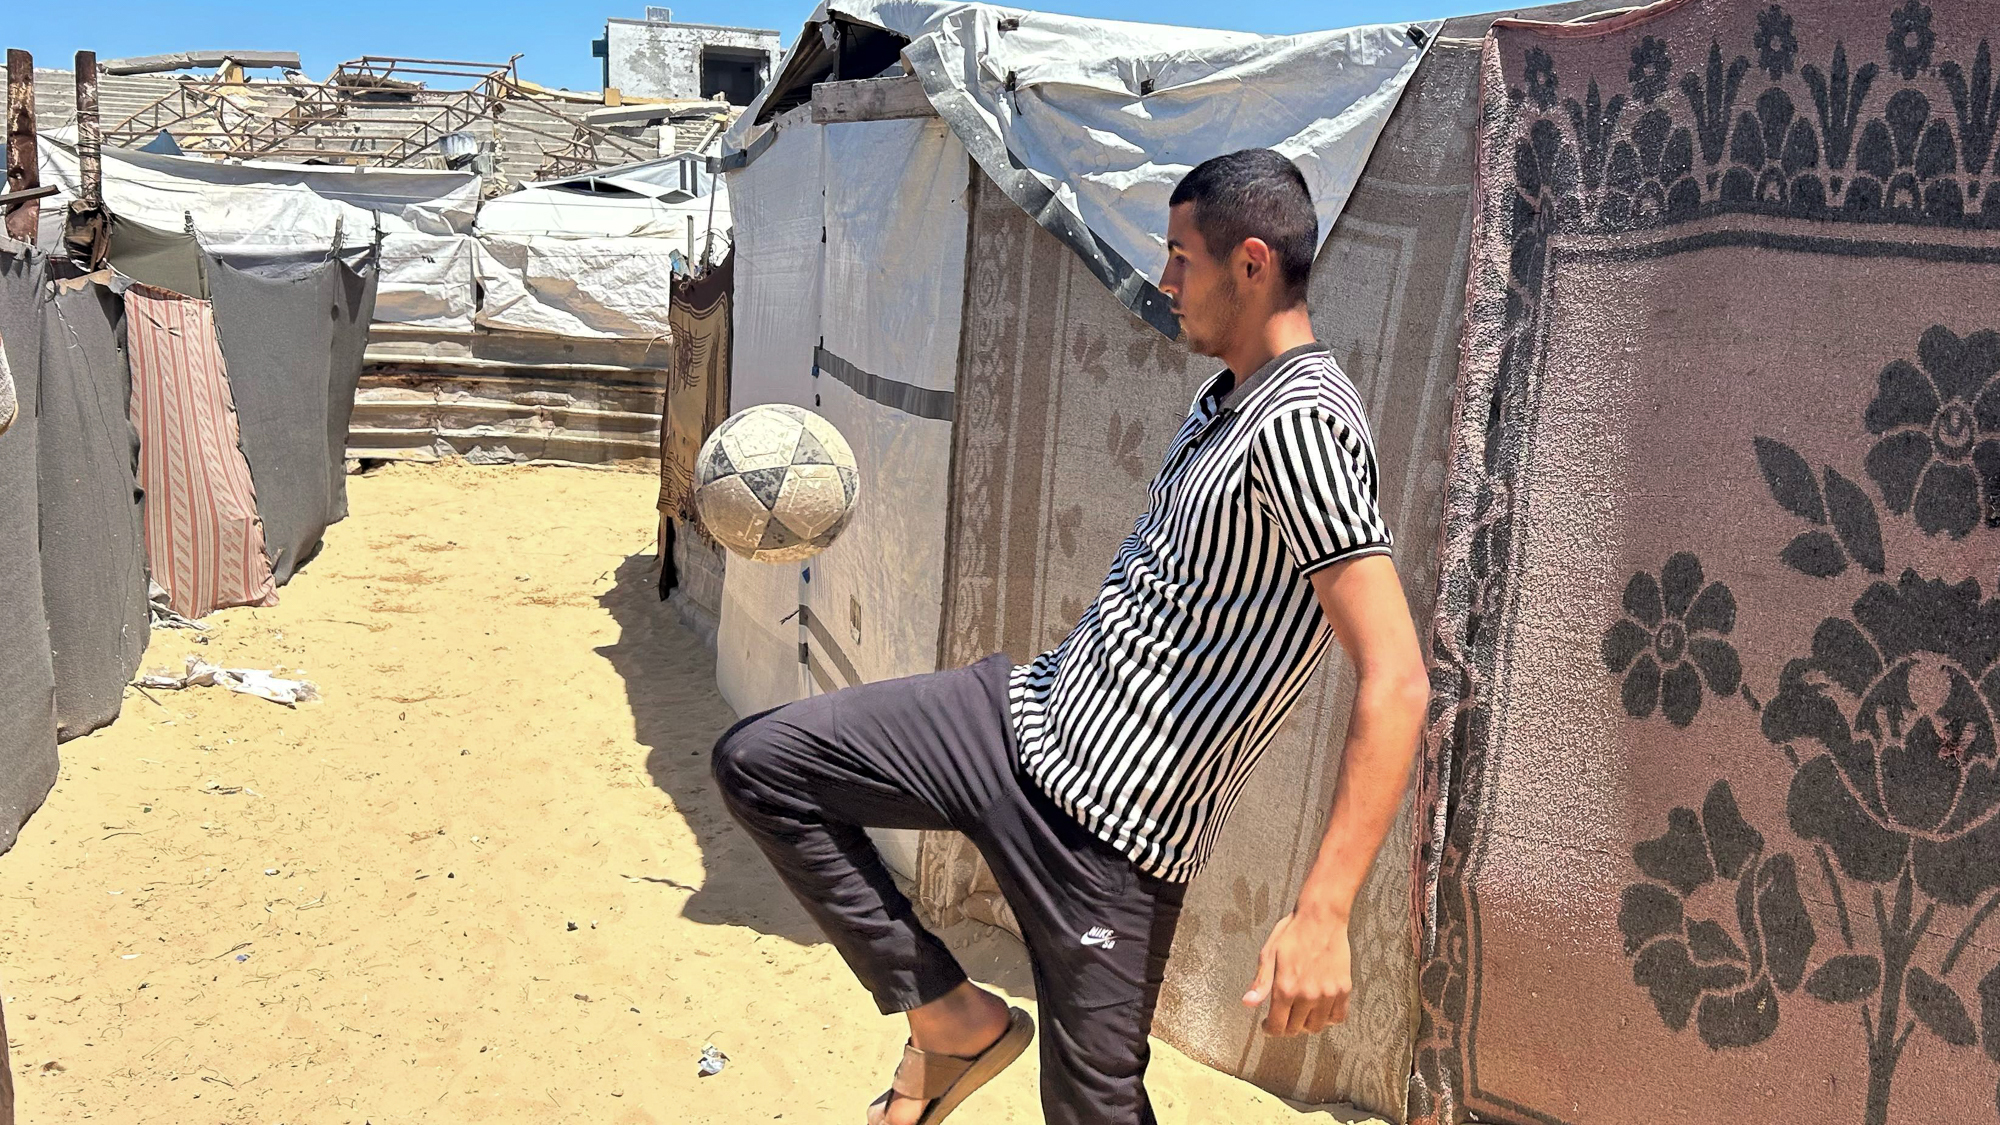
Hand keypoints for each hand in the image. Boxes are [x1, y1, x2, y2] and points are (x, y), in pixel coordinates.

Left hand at [1241, 909, 1352, 1036]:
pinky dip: (1328, 1018)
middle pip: (1295, 1030)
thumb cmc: (1292, 934)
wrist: (1321, 918)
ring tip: (1300, 1011)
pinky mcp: (1344, 989)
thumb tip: (1248, 1004)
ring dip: (1306, 1024)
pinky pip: (1338, 1017)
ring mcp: (1328, 994)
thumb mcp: (1268, 954)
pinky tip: (1319, 1007)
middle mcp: (1307, 995)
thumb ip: (1260, 982)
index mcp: (1286, 988)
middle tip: (1283, 1015)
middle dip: (1285, 1026)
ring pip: (1316, 1027)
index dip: (1269, 1030)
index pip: (1277, 1027)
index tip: (1268, 1024)